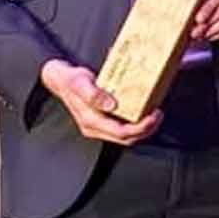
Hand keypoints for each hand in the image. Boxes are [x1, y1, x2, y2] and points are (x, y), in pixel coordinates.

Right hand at [39, 58, 160, 144]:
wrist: (59, 79)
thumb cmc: (70, 79)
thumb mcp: (79, 82)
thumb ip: (92, 93)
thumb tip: (110, 105)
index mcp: (90, 121)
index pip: (120, 133)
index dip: (141, 127)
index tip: (154, 114)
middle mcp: (95, 127)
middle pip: (126, 138)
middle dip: (147, 129)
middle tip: (159, 114)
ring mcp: (99, 126)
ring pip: (126, 136)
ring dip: (143, 128)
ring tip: (155, 113)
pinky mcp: (103, 120)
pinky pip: (123, 127)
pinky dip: (137, 122)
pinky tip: (144, 110)